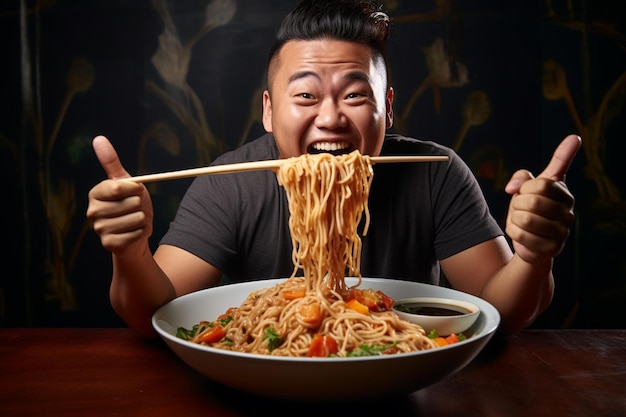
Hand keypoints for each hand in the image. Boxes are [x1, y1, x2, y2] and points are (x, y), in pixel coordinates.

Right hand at [86, 135, 153, 256]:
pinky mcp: (109, 244)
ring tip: (135, 221)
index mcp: (95, 193)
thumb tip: (98, 138)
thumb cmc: (130, 203)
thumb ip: (111, 162)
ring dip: (142, 219)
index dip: (134, 189)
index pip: (118, 188)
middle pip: (130, 203)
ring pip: (136, 219)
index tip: (137, 191)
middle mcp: (93, 211)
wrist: (135, 232)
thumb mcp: (125, 182)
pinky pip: (137, 234)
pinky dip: (142, 232)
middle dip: (140, 205)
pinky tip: (135, 232)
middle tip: (135, 209)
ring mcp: (99, 229)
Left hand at [504, 134, 580, 263]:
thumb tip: (511, 187)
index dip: (525, 187)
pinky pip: (521, 235)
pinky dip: (513, 231)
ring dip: (515, 218)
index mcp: (564, 194)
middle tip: (520, 208)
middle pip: (533, 202)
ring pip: (526, 219)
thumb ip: (521, 177)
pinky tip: (520, 231)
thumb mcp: (524, 189)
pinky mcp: (552, 248)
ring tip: (520, 219)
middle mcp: (568, 213)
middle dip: (517, 203)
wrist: (529, 240)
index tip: (525, 191)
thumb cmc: (528, 209)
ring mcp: (562, 232)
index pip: (542, 184)